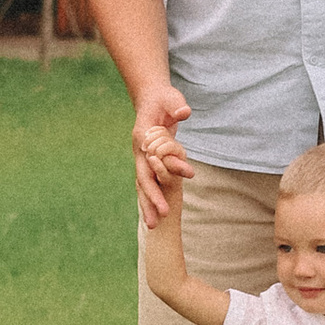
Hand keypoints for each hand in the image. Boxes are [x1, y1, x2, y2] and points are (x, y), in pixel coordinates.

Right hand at [130, 83, 193, 228]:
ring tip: (153, 227)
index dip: (160, 176)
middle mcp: (139, 150)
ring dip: (147, 205)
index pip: (150, 161)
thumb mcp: (172, 98)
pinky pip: (148, 183)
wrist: (152, 98)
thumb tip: (184, 112)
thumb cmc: (164, 98)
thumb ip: (177, 106)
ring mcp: (142, 157)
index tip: (175, 185)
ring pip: (143, 185)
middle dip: (150, 199)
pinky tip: (154, 214)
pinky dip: (150, 198)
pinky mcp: (147, 162)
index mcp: (142, 136)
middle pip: (143, 179)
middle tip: (158, 220)